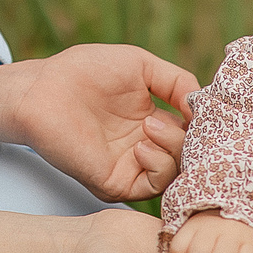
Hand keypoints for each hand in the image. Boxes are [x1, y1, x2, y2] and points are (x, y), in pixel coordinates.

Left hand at [0, 44, 195, 201]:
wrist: (42, 89)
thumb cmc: (85, 72)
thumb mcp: (141, 66)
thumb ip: (177, 81)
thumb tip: (203, 106)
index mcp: (154, 120)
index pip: (195, 132)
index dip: (206, 124)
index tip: (209, 110)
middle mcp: (147, 146)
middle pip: (191, 155)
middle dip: (194, 139)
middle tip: (181, 119)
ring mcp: (132, 166)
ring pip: (177, 174)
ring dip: (174, 150)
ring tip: (151, 127)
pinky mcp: (115, 182)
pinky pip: (152, 187)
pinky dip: (157, 166)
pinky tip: (143, 143)